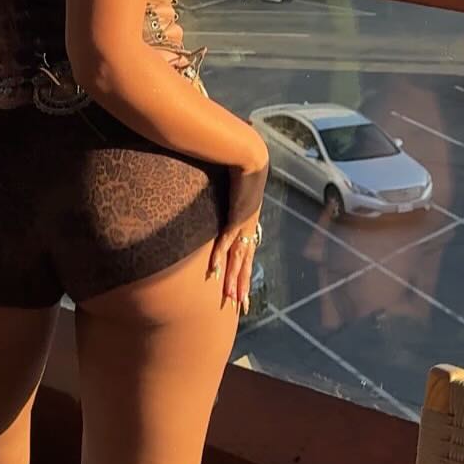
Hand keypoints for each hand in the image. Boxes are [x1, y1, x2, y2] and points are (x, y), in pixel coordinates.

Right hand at [209, 132, 268, 313]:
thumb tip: (218, 202)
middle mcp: (249, 228)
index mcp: (249, 225)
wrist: (248, 156)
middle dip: (242, 286)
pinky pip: (226, 239)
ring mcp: (243, 224)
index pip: (247, 256)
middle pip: (245, 263)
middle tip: (240, 308)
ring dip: (232, 278)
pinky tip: (214, 270)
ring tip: (230, 299)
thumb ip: (227, 201)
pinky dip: (219, 255)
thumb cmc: (240, 171)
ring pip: (237, 258)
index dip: (244, 275)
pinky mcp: (236, 216)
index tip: (242, 293)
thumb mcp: (234, 190)